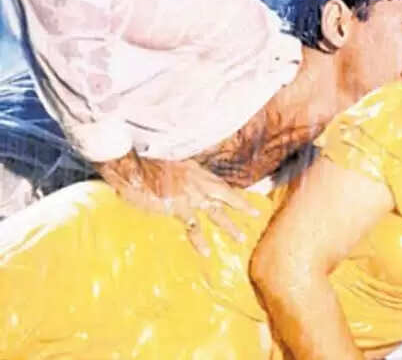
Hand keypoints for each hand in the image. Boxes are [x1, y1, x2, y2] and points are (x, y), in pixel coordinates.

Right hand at [95, 152, 258, 255]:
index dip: (230, 192)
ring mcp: (188, 193)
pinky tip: (206, 251)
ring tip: (241, 238)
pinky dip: (199, 240)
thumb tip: (181, 186)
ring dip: (229, 226)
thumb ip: (179, 177)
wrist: (130, 167)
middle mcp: (196, 180)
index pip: (217, 182)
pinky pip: (193, 226)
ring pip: (215, 211)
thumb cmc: (142, 168)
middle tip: (255, 213)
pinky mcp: (177, 206)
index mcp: (193, 170)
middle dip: (241, 203)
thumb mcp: (167, 167)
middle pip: (224, 193)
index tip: (243, 198)